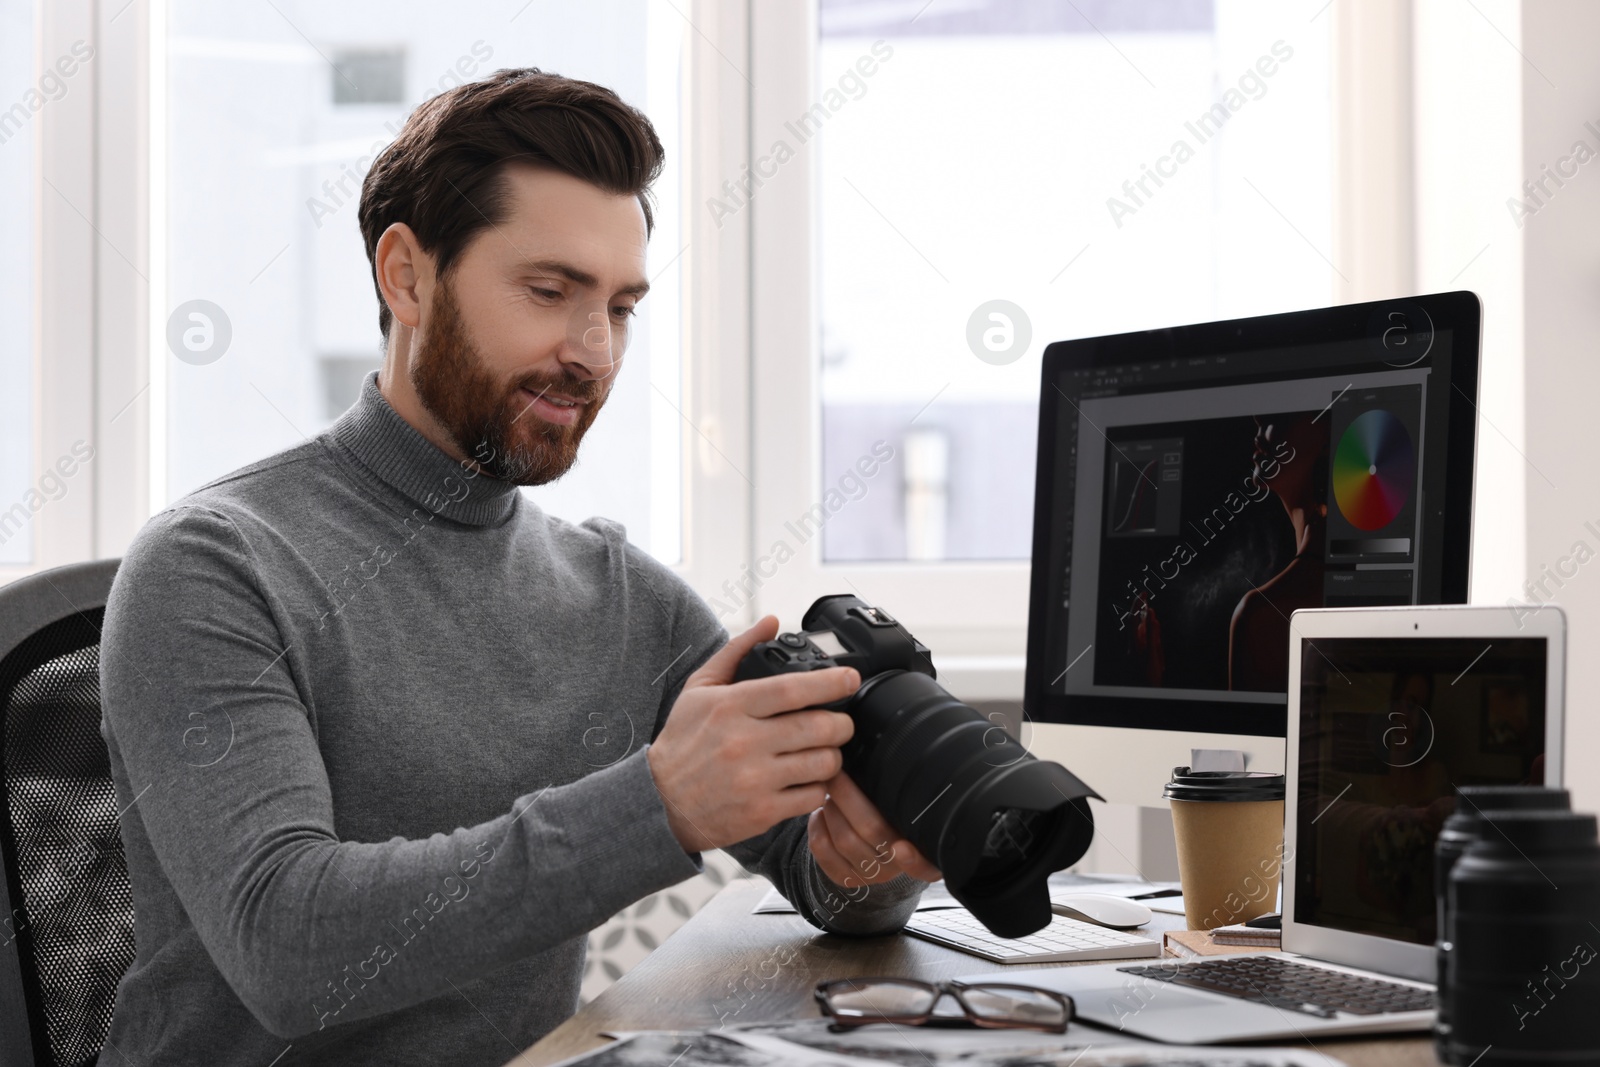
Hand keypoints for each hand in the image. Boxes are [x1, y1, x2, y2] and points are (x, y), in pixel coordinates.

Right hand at [648, 616, 858, 852]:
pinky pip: (813, 797)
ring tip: (826, 751)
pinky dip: (820, 787)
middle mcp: (744, 742)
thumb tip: (772, 622)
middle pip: (818, 727)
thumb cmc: (683, 741)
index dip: (830, 682)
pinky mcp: (762, 812)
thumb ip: (738, 650)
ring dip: (833, 756)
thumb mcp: (700, 688)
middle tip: (842, 722)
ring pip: (822, 764)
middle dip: (842, 723)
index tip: (850, 678)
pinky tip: (809, 779)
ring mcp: (755, 780)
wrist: (661, 801)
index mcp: (731, 706)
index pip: (792, 689)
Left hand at [808, 771, 941, 888]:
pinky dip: (817, 824)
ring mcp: (870, 875)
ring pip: (843, 838)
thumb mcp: (900, 799)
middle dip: (848, 795)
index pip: (926, 867)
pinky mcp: (844, 877)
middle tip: (837, 771)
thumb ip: (899, 788)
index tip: (902, 847)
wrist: (870, 841)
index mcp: (922, 847)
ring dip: (831, 807)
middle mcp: (897, 866)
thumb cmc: (887, 809)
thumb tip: (887, 750)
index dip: (915, 861)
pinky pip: (822, 848)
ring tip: (831, 789)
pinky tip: (822, 811)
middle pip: (872, 831)